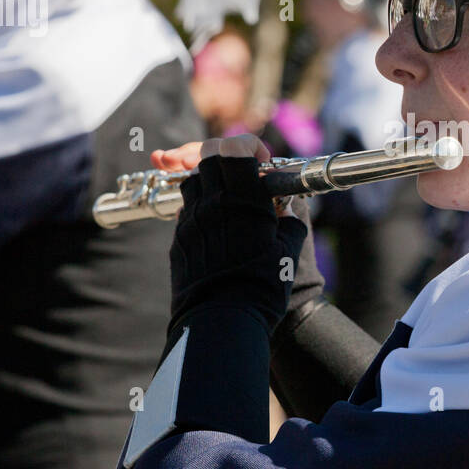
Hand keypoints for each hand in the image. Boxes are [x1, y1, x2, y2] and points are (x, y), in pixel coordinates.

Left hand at [167, 134, 307, 335]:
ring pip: (192, 180)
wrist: (220, 323)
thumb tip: (287, 208)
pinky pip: (186, 210)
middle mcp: (212, 203)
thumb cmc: (261, 288)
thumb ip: (290, 222)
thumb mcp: (288, 252)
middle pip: (208, 157)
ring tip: (227, 199)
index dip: (247, 146)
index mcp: (243, 200)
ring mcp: (191, 220)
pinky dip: (200, 207)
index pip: (234, 147)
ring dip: (210, 179)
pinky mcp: (178, 240)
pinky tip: (215, 225)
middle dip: (225, 158)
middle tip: (241, 174)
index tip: (260, 160)